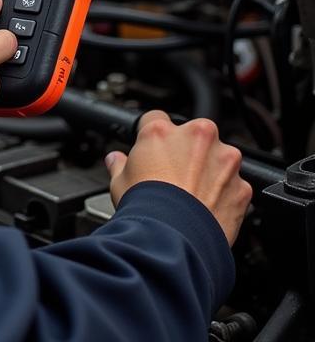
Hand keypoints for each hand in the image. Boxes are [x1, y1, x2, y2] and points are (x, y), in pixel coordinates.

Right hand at [106, 111, 251, 245]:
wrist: (175, 240)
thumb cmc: (146, 208)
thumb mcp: (119, 182)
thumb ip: (120, 164)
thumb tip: (116, 160)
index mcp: (161, 131)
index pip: (156, 118)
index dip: (154, 136)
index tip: (154, 149)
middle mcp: (196, 137)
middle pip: (193, 134)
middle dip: (187, 150)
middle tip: (176, 174)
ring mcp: (223, 160)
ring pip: (219, 157)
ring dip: (210, 169)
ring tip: (194, 195)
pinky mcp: (242, 185)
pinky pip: (235, 184)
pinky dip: (226, 193)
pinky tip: (209, 208)